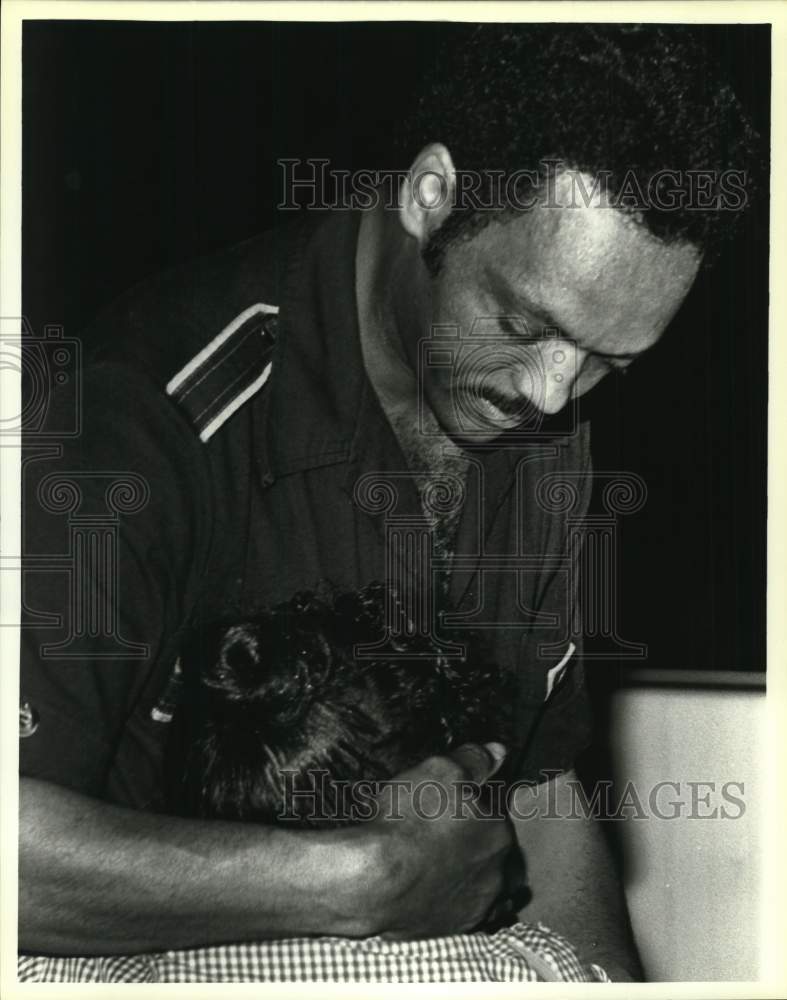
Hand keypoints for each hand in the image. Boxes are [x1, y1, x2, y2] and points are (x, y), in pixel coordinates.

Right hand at [365, 742, 524, 937]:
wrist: (374, 880)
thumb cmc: (406, 823)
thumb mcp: (439, 770)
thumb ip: (472, 760)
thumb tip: (496, 751)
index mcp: (499, 832)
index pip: (494, 812)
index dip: (472, 805)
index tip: (449, 804)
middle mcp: (497, 873)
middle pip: (492, 850)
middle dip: (475, 840)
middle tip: (443, 832)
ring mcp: (476, 906)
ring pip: (482, 884)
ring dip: (468, 872)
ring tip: (440, 861)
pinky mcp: (452, 929)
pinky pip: (461, 910)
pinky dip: (452, 898)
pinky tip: (433, 887)